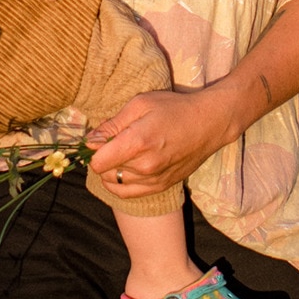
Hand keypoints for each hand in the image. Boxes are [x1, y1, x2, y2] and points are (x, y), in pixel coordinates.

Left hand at [86, 85, 232, 198]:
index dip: (94, 150)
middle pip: (105, 173)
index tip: (101, 139)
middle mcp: (145, 166)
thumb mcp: (140, 104)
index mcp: (138, 142)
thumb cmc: (173, 108)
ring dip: (113, 170)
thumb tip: (89, 142)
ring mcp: (154, 180)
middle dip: (103, 158)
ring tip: (124, 153)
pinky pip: (128, 194)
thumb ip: (112, 124)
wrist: (208, 124)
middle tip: (114, 142)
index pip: (98, 162)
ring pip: (115, 184)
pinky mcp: (161, 187)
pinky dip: (121, 183)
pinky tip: (127, 168)